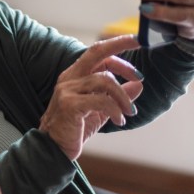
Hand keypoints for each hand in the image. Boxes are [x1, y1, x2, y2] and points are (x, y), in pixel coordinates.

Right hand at [39, 35, 144, 159]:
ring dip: (123, 97)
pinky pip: (101, 101)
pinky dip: (116, 110)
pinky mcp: (70, 105)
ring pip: (105, 80)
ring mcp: (68, 90)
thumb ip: (118, 96)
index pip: (97, 53)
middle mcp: (69, 78)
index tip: (137, 47)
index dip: (118, 48)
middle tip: (140, 53)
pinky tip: (120, 121)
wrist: (53, 148)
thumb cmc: (74, 128)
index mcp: (75, 75)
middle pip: (96, 53)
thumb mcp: (101, 110)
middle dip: (120, 46)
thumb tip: (139, 84)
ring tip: (130, 112)